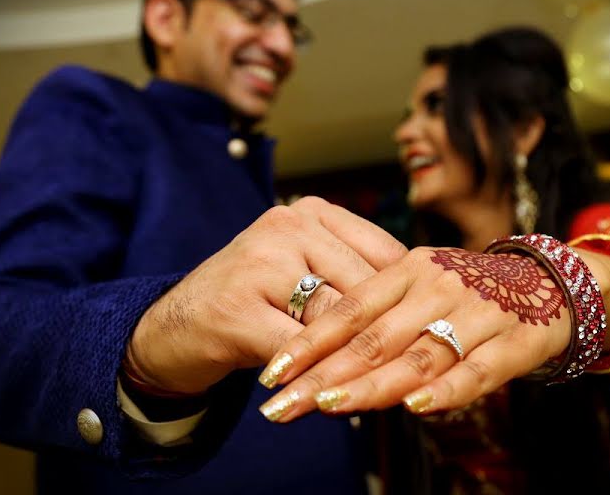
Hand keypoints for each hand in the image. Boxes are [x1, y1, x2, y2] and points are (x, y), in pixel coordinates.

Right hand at [126, 197, 407, 395]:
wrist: (173, 326)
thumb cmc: (255, 301)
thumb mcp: (305, 271)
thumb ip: (354, 275)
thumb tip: (426, 304)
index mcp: (313, 212)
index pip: (385, 255)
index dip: (412, 301)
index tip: (436, 334)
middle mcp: (287, 225)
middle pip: (366, 290)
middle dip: (393, 336)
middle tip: (422, 372)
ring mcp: (259, 264)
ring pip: (337, 320)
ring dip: (363, 361)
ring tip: (389, 390)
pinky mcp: (237, 309)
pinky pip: (298, 351)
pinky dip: (319, 378)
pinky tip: (334, 397)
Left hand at [256, 246, 571, 420]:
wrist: (549, 282)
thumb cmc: (466, 293)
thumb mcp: (419, 290)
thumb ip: (379, 321)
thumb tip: (321, 366)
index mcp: (407, 271)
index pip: (349, 309)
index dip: (308, 342)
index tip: (272, 374)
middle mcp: (436, 288)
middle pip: (373, 338)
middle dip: (324, 375)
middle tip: (282, 405)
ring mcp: (475, 313)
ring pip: (417, 355)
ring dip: (372, 384)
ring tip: (330, 407)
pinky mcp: (513, 340)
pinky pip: (476, 369)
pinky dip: (447, 389)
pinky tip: (416, 407)